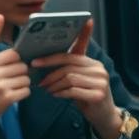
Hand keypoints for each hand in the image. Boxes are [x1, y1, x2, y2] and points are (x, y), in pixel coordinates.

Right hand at [0, 15, 29, 130]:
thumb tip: (18, 58)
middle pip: (19, 62)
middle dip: (20, 70)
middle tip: (12, 77)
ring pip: (25, 76)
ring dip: (23, 82)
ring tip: (11, 87)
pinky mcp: (7, 97)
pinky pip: (26, 90)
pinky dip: (23, 93)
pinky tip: (13, 95)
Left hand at [30, 20, 121, 138]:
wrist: (102, 114)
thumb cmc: (84, 94)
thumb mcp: (76, 79)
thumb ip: (65, 69)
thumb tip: (38, 62)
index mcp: (91, 62)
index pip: (81, 46)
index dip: (82, 33)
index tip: (80, 23)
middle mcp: (98, 69)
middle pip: (67, 63)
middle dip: (49, 68)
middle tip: (36, 75)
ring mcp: (100, 81)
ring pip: (68, 77)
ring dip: (53, 83)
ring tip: (45, 88)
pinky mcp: (98, 94)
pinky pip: (72, 90)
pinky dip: (60, 92)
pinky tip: (54, 95)